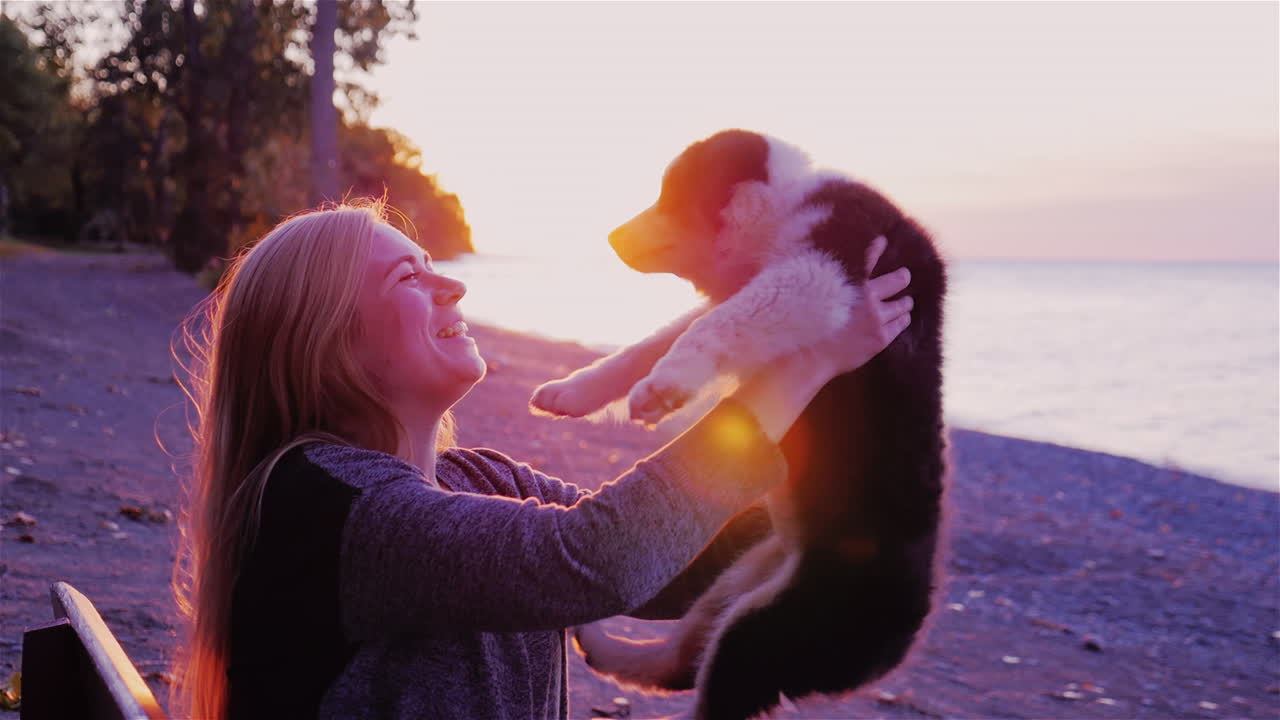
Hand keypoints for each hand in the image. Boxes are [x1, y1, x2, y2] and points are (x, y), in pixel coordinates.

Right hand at [807, 235, 911, 375]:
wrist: (810, 357)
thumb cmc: (807, 327)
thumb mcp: (815, 297)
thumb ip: (825, 284)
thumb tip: (826, 274)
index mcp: (849, 285)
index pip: (867, 257)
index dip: (877, 246)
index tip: (883, 240)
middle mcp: (866, 298)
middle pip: (896, 281)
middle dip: (902, 277)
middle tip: (904, 275)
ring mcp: (876, 319)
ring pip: (901, 305)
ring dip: (904, 301)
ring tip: (907, 301)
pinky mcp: (881, 338)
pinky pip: (899, 324)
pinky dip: (902, 319)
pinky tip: (903, 318)